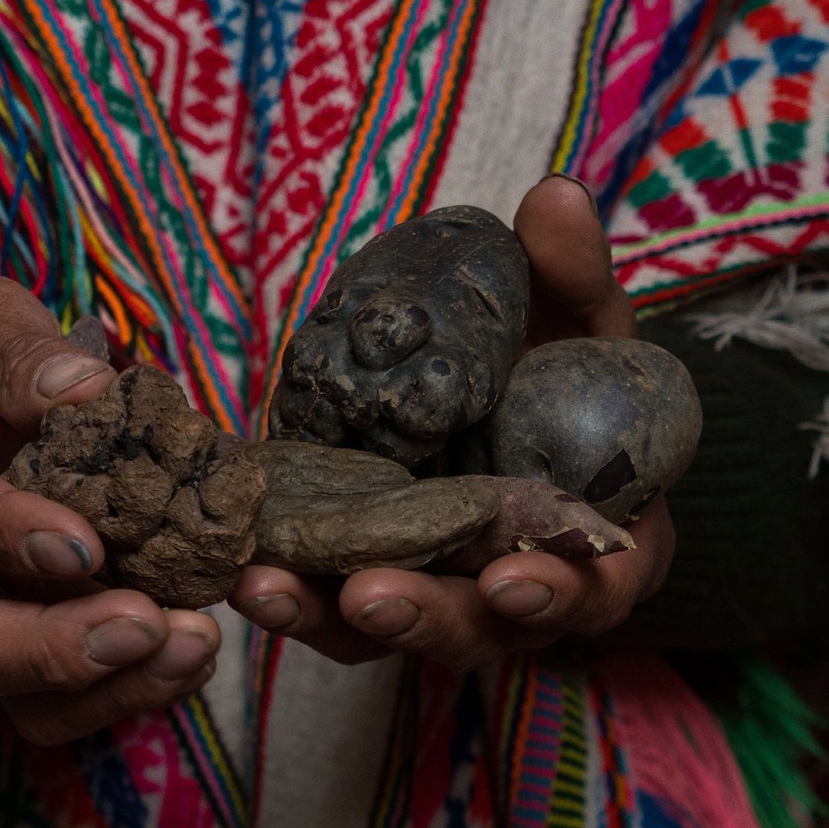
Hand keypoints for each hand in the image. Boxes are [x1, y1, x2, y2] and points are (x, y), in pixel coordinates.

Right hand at [0, 277, 219, 743]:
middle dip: (59, 651)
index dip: (7, 539)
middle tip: (147, 624)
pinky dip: (133, 689)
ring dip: (110, 687)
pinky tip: (193, 650)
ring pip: (18, 700)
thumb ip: (16, 348)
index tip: (82, 547)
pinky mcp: (15, 652)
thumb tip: (89, 389)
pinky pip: (64, 702)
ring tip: (192, 644)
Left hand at [229, 177, 673, 668]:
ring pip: (379, 633)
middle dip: (422, 616)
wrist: (511, 405)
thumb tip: (554, 195)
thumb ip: (573, 276)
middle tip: (371, 595)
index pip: (584, 592)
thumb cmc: (569, 377)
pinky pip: (320, 601)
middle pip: (469, 629)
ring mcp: (428, 597)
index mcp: (593, 552)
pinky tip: (236, 567)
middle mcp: (509, 595)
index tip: (513, 580)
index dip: (554, 593)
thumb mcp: (580, 325)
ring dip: (323, 615)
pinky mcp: (354, 581)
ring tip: (266, 586)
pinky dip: (283, 592)